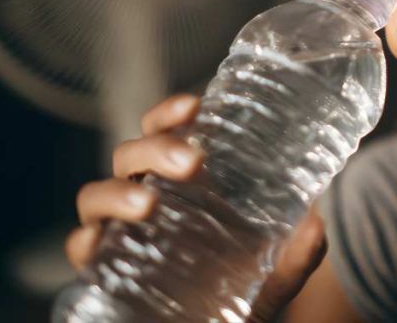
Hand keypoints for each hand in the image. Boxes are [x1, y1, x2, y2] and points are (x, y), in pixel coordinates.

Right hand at [64, 93, 327, 321]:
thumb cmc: (246, 291)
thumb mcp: (279, 271)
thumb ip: (299, 251)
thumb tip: (315, 226)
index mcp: (185, 183)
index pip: (166, 131)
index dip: (171, 113)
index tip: (195, 105)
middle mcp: (148, 197)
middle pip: (131, 154)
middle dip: (156, 148)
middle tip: (193, 162)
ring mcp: (123, 232)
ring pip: (96, 194)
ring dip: (117, 191)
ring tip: (148, 203)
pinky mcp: (106, 268)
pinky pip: (80, 247)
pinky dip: (84, 242)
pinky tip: (100, 244)